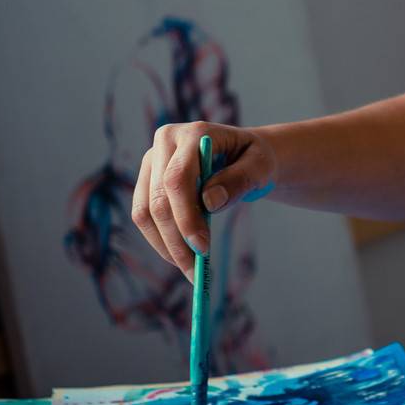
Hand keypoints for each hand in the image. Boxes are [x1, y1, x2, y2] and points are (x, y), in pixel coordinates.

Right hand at [131, 123, 277, 283]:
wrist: (244, 155)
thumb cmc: (254, 160)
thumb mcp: (260, 167)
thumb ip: (238, 180)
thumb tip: (209, 202)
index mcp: (194, 133)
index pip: (178, 179)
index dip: (186, 217)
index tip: (202, 248)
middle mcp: (166, 141)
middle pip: (158, 199)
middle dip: (176, 240)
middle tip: (196, 272)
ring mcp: (152, 160)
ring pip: (144, 212)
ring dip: (164, 246)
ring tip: (190, 270)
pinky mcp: (147, 179)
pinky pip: (144, 216)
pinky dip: (160, 240)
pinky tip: (182, 255)